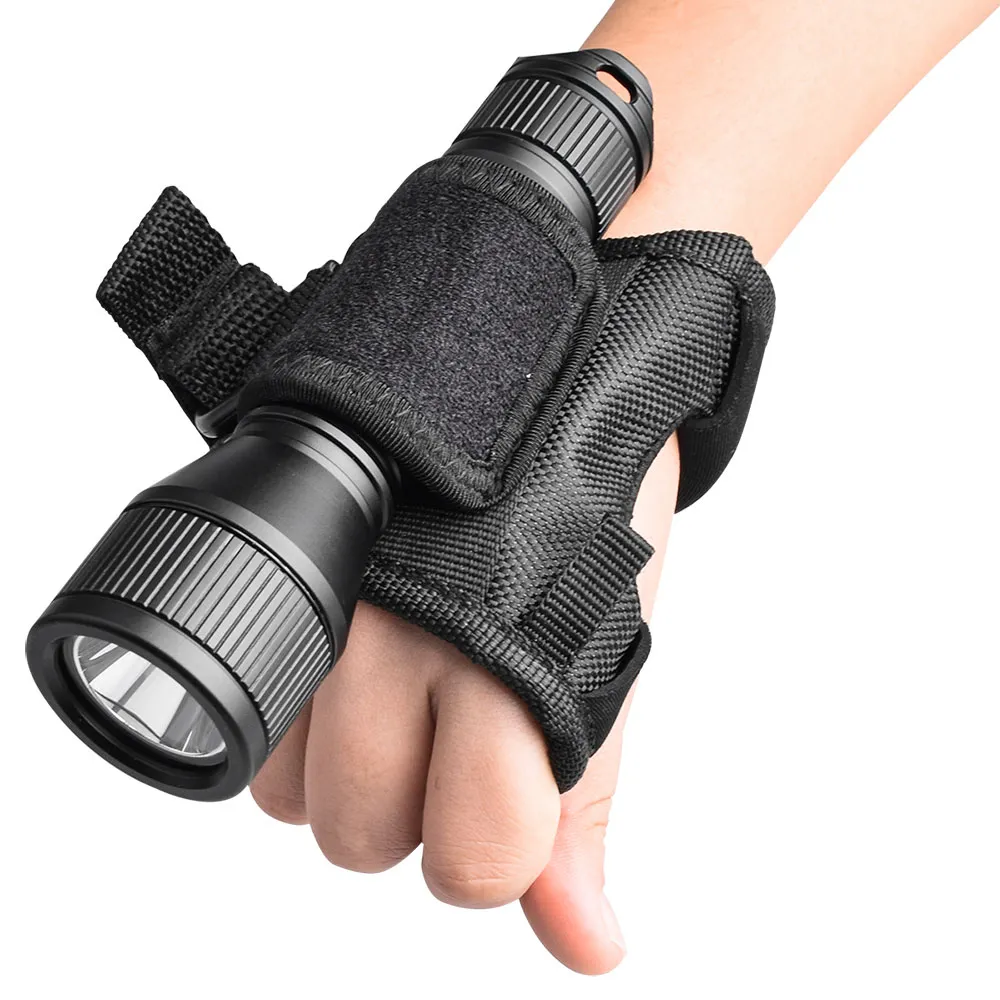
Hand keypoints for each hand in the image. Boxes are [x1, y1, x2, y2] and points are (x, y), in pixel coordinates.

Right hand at [249, 436, 679, 974]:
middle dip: (413, 806)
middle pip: (358, 836)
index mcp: (507, 670)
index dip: (492, 846)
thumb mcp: (606, 661)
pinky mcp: (285, 580)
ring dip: (346, 769)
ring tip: (403, 685)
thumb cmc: (592, 511)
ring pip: (290, 795)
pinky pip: (254, 729)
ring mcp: (326, 607)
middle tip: (456, 722)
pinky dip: (298, 729)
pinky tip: (351, 668)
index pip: (475, 861)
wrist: (544, 370)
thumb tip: (589, 946)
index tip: (506, 791)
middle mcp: (397, 639)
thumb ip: (581, 810)